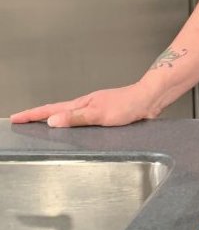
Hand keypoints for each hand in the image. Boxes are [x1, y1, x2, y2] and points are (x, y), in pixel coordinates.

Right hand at [9, 83, 160, 127]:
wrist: (151, 99)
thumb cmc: (129, 104)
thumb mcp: (100, 114)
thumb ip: (77, 118)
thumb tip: (52, 122)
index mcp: (82, 103)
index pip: (51, 109)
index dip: (33, 114)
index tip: (16, 117)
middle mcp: (87, 105)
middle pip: (56, 111)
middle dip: (38, 116)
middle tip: (22, 121)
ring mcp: (96, 109)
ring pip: (69, 115)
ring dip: (53, 120)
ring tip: (40, 126)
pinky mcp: (105, 115)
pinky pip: (81, 120)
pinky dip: (71, 124)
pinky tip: (73, 130)